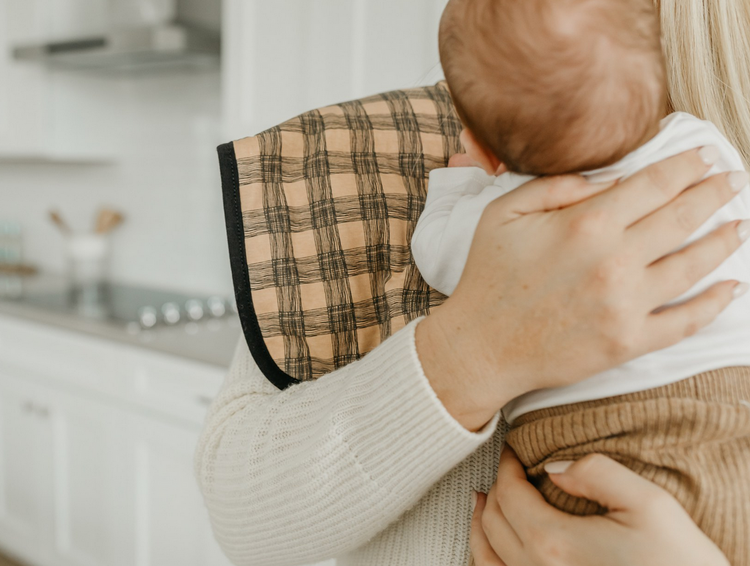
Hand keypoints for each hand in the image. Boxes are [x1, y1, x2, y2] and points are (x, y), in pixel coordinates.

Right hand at [417, 148, 748, 430]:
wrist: (480, 346)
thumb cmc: (489, 276)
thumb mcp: (504, 213)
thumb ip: (556, 186)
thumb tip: (610, 180)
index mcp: (586, 224)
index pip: (655, 184)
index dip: (687, 166)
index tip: (704, 157)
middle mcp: (614, 261)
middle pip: (683, 218)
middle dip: (716, 193)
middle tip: (734, 181)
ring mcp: (626, 305)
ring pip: (694, 266)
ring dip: (724, 242)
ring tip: (740, 227)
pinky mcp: (628, 342)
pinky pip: (685, 322)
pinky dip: (715, 305)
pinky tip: (732, 288)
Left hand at [469, 449, 728, 565]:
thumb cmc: (680, 562)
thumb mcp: (648, 504)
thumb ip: (595, 473)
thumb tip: (552, 467)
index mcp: (554, 543)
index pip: (509, 493)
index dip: (506, 466)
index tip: (511, 450)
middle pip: (493, 521)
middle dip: (495, 489)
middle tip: (504, 471)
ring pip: (486, 556)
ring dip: (479, 523)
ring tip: (481, 502)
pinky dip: (485, 558)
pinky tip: (492, 547)